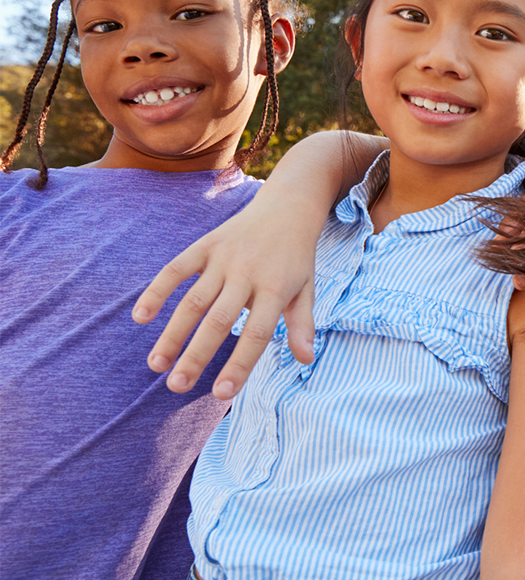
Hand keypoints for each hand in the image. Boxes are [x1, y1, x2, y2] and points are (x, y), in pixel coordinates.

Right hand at [133, 185, 320, 399]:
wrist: (288, 208)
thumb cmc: (296, 259)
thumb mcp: (306, 289)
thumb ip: (302, 324)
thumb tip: (306, 360)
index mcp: (275, 289)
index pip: (257, 333)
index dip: (239, 364)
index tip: (222, 394)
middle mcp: (247, 274)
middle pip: (218, 320)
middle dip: (196, 355)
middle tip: (176, 387)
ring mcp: (224, 259)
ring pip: (193, 300)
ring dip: (172, 333)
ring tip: (156, 365)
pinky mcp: (205, 245)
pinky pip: (176, 269)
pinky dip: (156, 291)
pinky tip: (140, 317)